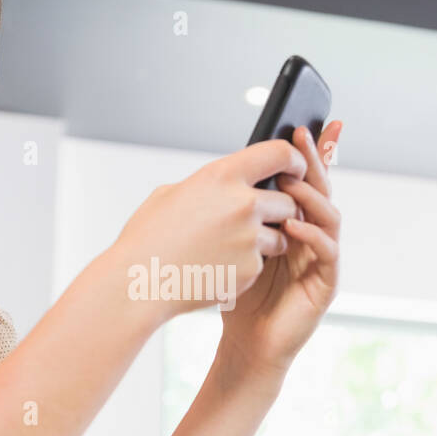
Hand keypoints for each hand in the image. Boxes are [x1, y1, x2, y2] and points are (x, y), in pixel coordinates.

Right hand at [111, 137, 307, 319]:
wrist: (140, 281)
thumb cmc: (148, 237)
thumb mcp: (171, 194)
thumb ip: (208, 185)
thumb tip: (228, 181)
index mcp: (222, 176)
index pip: (280, 154)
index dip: (295, 160)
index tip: (297, 170)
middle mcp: (243, 204)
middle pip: (289, 200)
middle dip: (281, 210)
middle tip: (263, 219)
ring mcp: (250, 239)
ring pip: (281, 236)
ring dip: (268, 240)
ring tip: (233, 247)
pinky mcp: (251, 269)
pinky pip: (263, 263)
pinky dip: (248, 266)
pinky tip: (220, 267)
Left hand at [217, 121, 342, 377]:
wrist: (244, 344)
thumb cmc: (235, 294)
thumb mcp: (231, 243)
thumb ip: (236, 212)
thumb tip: (224, 170)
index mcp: (292, 223)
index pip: (304, 181)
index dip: (309, 153)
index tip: (301, 124)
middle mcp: (312, 237)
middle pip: (321, 190)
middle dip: (314, 161)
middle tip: (301, 137)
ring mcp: (322, 259)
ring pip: (329, 216)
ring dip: (311, 196)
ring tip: (291, 184)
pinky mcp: (327, 283)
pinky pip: (327, 251)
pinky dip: (312, 236)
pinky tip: (293, 227)